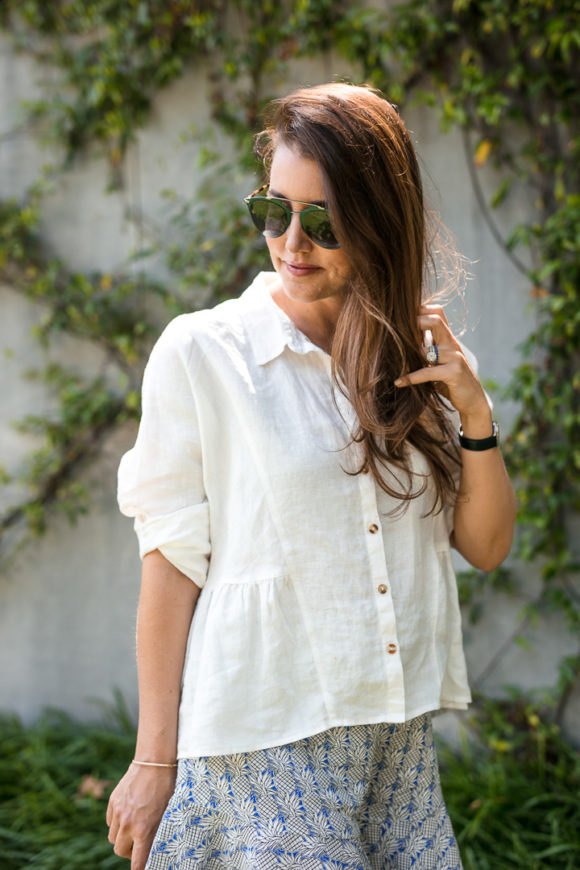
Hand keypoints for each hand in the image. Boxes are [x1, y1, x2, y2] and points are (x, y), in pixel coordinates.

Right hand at [106, 763, 175, 869]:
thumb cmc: (167, 788)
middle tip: (138, 845)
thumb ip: (159, 834)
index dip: (139, 868)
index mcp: (144, 830)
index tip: (141, 869)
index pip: (136, 862)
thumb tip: (156, 850)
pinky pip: (110, 822)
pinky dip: (116, 823)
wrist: (155, 762)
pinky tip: (128, 814)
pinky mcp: (113, 802)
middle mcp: (128, 824)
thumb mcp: (168, 813)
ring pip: (113, 837)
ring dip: (122, 837)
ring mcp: (118, 812)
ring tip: (133, 828)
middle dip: (128, 852)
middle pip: (119, 851)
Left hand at [394, 304, 491, 434]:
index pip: (437, 313)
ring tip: (391, 361)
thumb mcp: (438, 363)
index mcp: (447, 339)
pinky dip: (411, 378)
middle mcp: (452, 344)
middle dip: (415, 322)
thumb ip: (426, 350)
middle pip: (435, 320)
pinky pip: (428, 371)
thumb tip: (400, 342)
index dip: (420, 310)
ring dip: (407, 356)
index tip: (401, 316)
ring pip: (426, 349)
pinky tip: (399, 382)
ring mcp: (454, 357)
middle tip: (395, 331)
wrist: (472, 401)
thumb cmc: (450, 382)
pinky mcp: (454, 372)